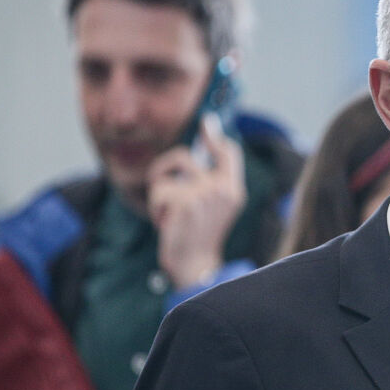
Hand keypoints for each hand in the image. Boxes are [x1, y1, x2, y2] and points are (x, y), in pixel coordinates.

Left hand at [148, 114, 246, 288]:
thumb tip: (198, 151)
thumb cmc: (198, 236)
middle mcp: (223, 189)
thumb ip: (210, 181)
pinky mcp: (186, 203)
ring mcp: (205, 194)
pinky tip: (166, 223)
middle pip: (185, 156)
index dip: (214, 136)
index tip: (206, 123)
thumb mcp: (211, 207)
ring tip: (166, 210)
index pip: (228, 152)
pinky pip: (159, 191)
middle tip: (160, 182)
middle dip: (165, 168)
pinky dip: (156, 207)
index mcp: (233, 190)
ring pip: (167, 174)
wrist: (195, 266)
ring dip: (159, 191)